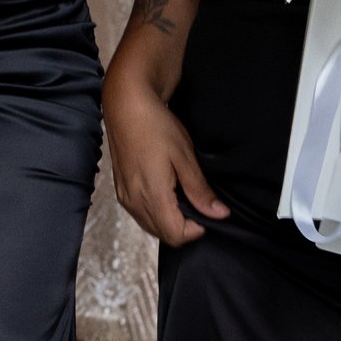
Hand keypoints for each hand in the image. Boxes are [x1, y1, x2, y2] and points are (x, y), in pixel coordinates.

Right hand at [104, 76, 227, 246]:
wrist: (127, 106)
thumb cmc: (155, 126)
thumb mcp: (185, 157)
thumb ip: (200, 190)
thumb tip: (219, 214)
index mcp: (152, 195)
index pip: (176, 235)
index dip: (196, 230)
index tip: (207, 211)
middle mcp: (134, 202)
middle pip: (163, 235)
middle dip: (184, 227)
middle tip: (197, 203)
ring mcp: (125, 197)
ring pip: (151, 226)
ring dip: (169, 221)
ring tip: (183, 196)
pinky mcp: (121, 190)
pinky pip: (140, 214)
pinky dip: (156, 212)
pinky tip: (166, 192)